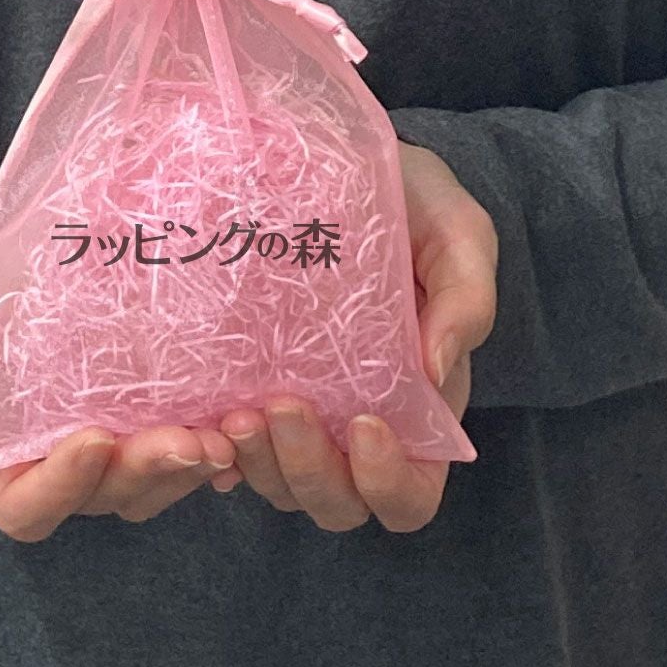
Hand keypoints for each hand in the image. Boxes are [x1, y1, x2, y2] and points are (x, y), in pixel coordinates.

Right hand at [0, 231, 235, 539]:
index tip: (94, 438)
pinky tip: (242, 427)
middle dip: (148, 472)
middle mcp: (47, 471)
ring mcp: (95, 456)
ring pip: (148, 486)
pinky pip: (173, 456)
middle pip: (102, 498)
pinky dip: (207, 448)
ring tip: (228, 433)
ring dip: (188, 466)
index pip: (25, 506)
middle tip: (192, 441)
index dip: (63, 485)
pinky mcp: (132, 428)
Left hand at [218, 142, 497, 531]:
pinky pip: (225, 454)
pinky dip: (212, 450)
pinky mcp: (248, 390)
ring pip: (278, 488)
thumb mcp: (458, 235)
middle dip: (308, 470)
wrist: (342, 162)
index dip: (388, 484)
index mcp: (419, 409)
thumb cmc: (415, 205)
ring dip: (257, 463)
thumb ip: (466, 300)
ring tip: (235, 410)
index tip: (365, 422)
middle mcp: (356, 428)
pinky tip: (200, 415)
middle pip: (336, 504)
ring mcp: (300, 416)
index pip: (409, 495)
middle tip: (281, 404)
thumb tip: (434, 372)